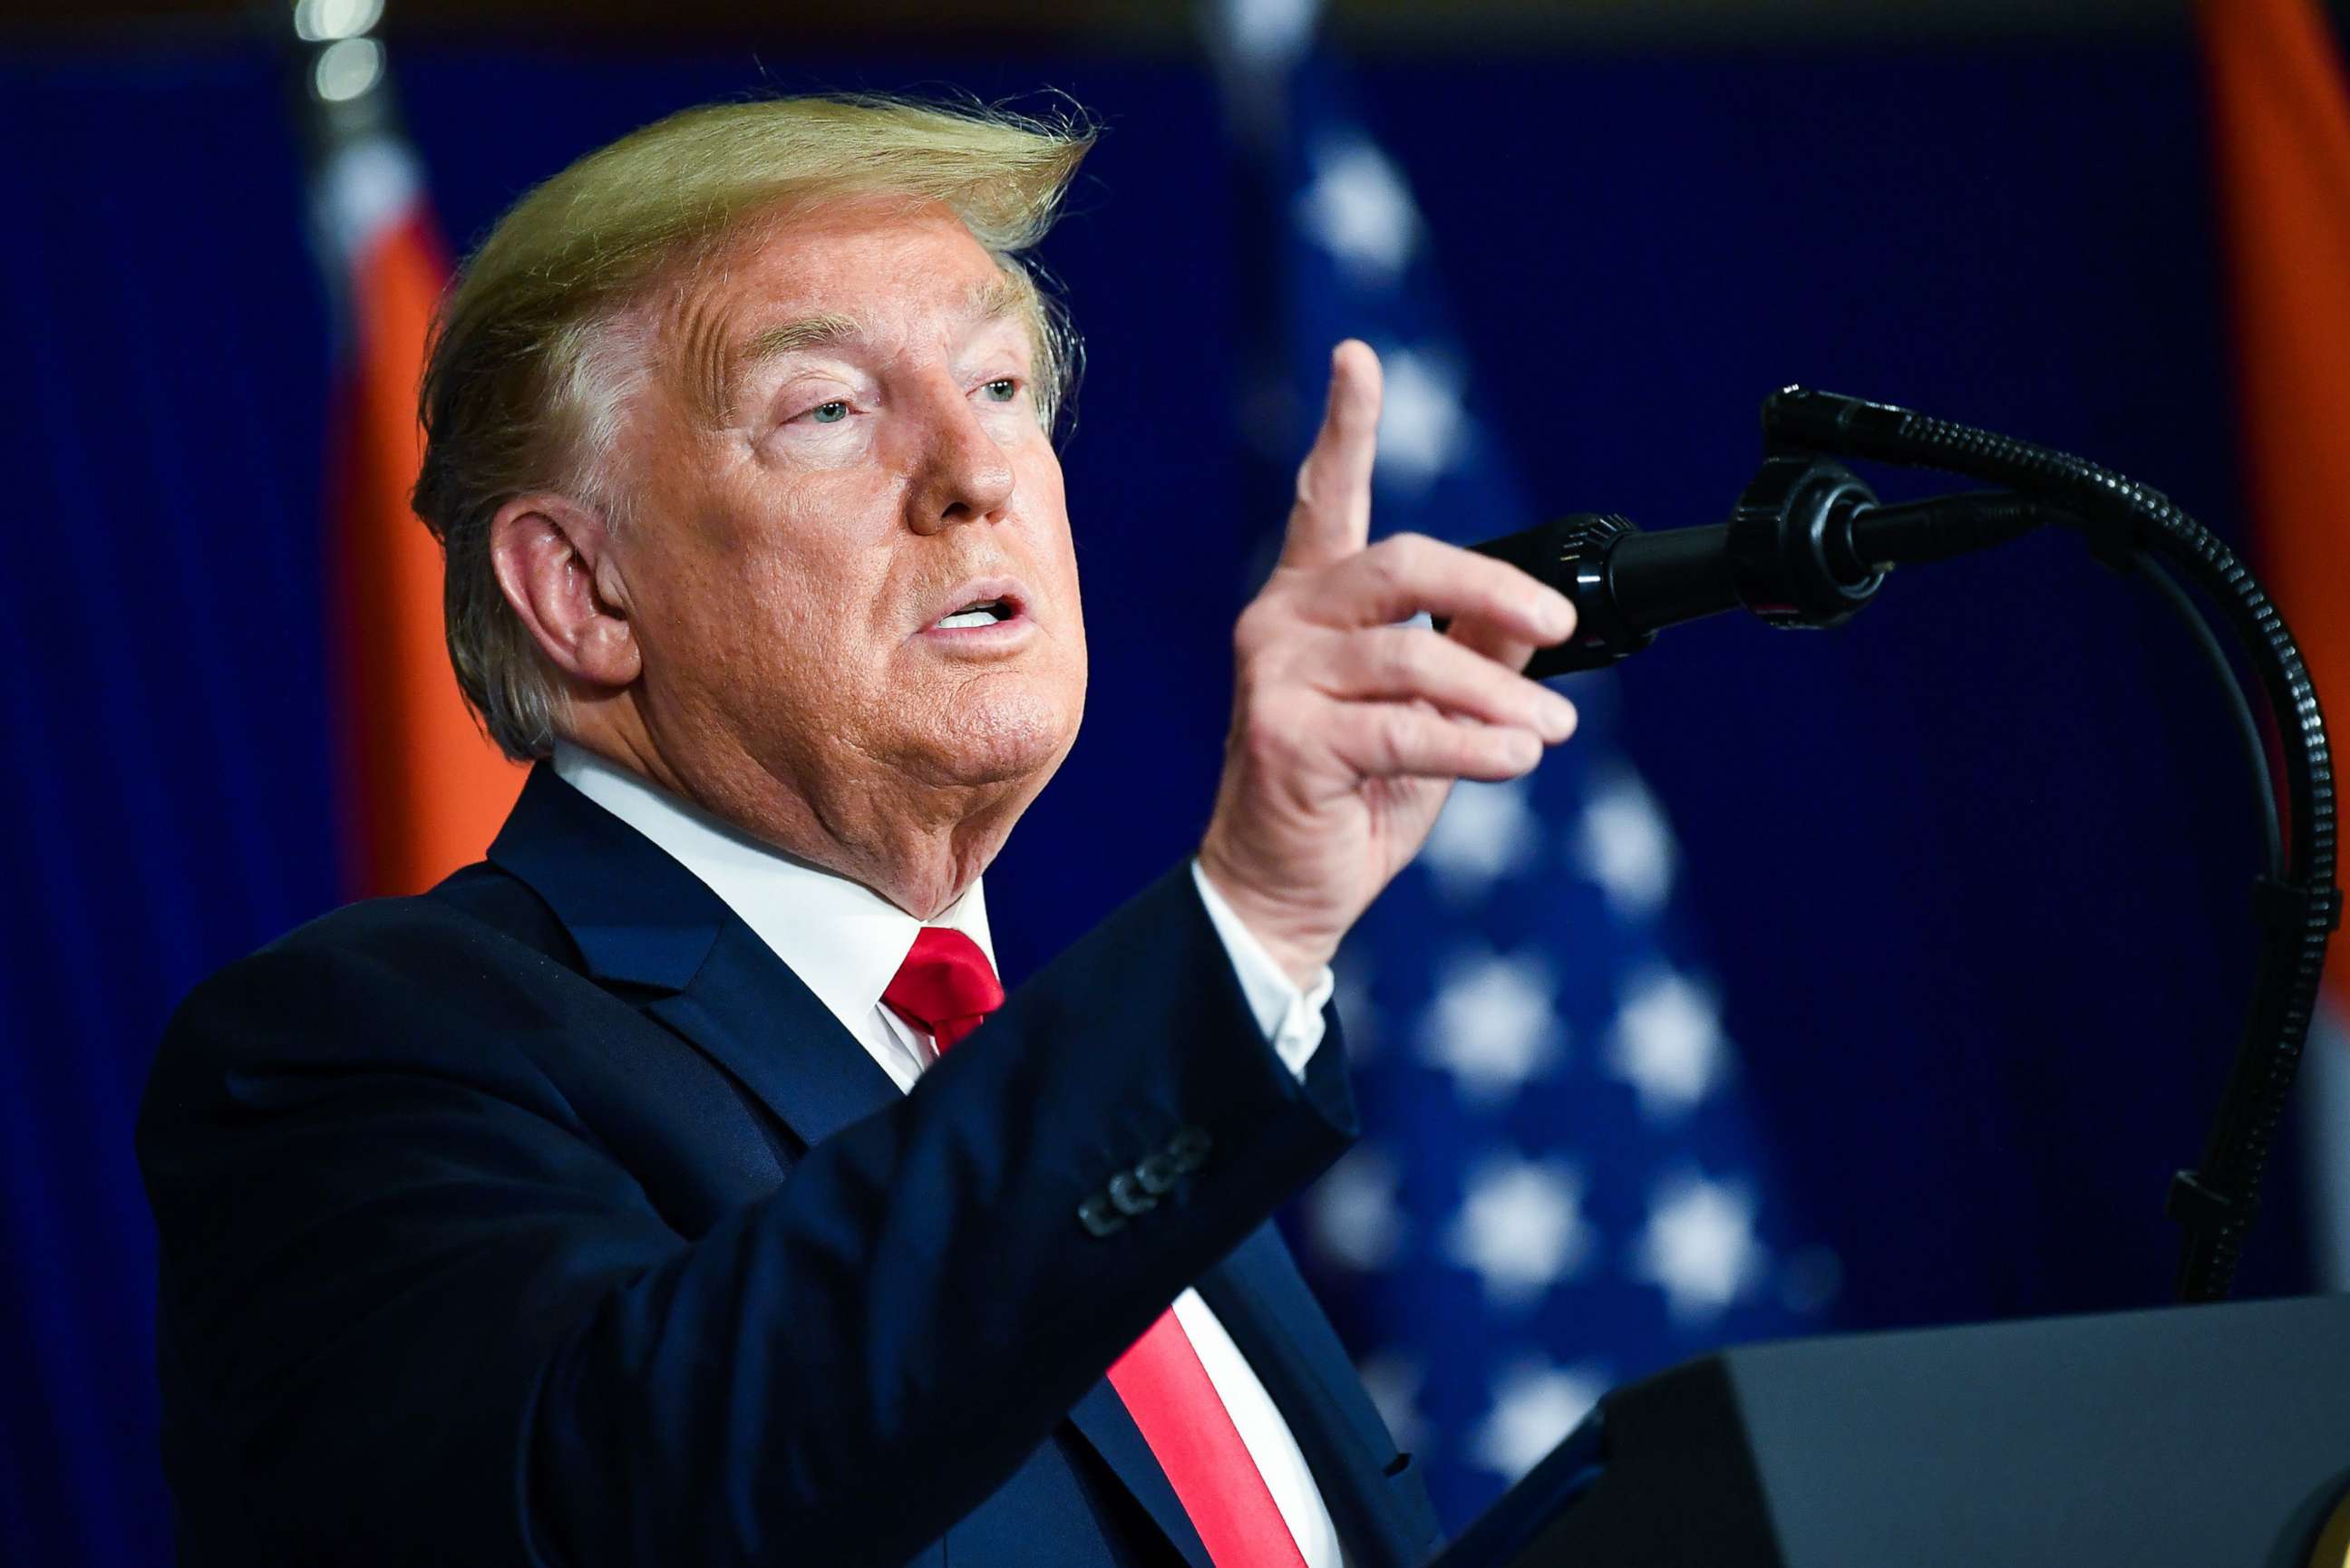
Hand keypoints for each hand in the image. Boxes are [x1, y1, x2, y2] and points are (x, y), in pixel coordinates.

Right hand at [1196, 340, 1579, 987]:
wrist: (1284, 889)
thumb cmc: (1354, 795)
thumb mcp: (1431, 713)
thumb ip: (1472, 653)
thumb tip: (1535, 613)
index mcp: (1313, 601)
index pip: (1327, 498)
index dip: (1346, 426)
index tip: (1358, 356)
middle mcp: (1282, 622)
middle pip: (1400, 567)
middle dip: (1491, 588)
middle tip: (1558, 625)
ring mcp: (1273, 676)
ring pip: (1412, 658)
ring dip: (1498, 696)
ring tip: (1551, 730)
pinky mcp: (1281, 736)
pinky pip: (1401, 727)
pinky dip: (1472, 743)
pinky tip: (1516, 757)